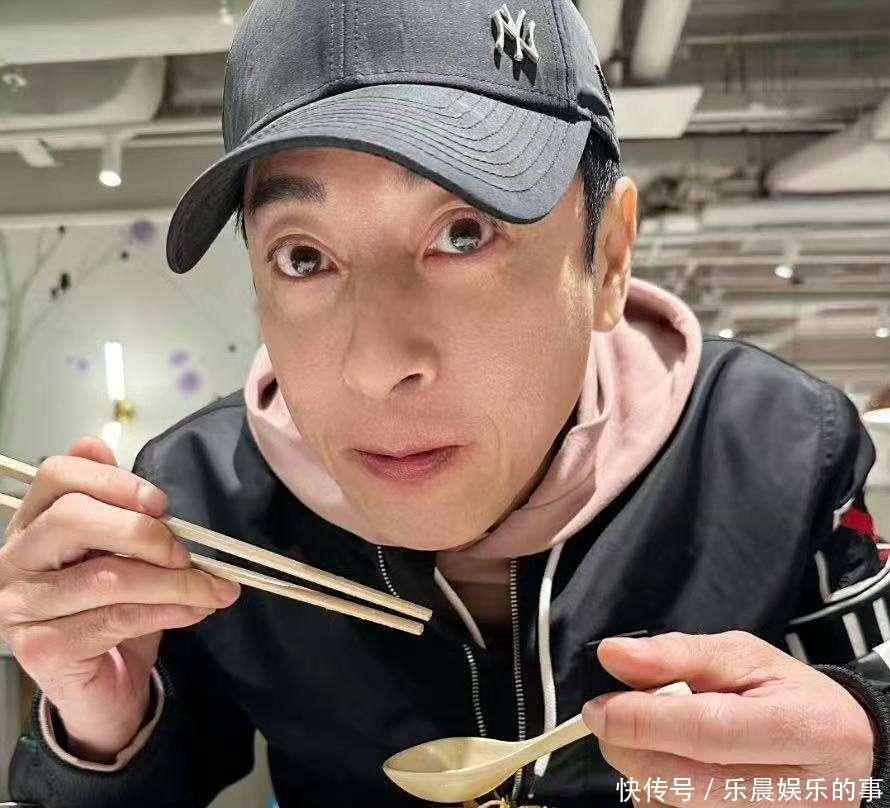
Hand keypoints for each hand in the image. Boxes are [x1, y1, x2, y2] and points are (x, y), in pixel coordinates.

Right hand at [0, 436, 239, 761]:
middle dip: (144, 531)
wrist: (108, 687)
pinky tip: (195, 610)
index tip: (161, 503)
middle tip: (185, 551)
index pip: (58, 476)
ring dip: (175, 581)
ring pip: (107, 576)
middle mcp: (14, 560)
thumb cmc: (115, 610)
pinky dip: (168, 610)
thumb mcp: (123, 552)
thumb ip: (117, 506)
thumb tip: (97, 444)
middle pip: (73, 518)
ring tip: (212, 588)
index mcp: (33, 523)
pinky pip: (117, 618)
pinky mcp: (40, 648)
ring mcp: (20, 606)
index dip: (115, 481)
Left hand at [582, 630, 875, 806]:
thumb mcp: (743, 656)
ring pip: (674, 807)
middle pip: (683, 783)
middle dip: (631, 747)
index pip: (706, 732)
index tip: (599, 708)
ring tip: (662, 737)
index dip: (643, 720)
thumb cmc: (788, 696)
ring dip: (645, 770)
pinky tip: (677, 767)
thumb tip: (613, 656)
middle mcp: (800, 795)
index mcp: (802, 728)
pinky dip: (661, 793)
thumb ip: (676, 654)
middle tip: (614, 717)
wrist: (845, 749)